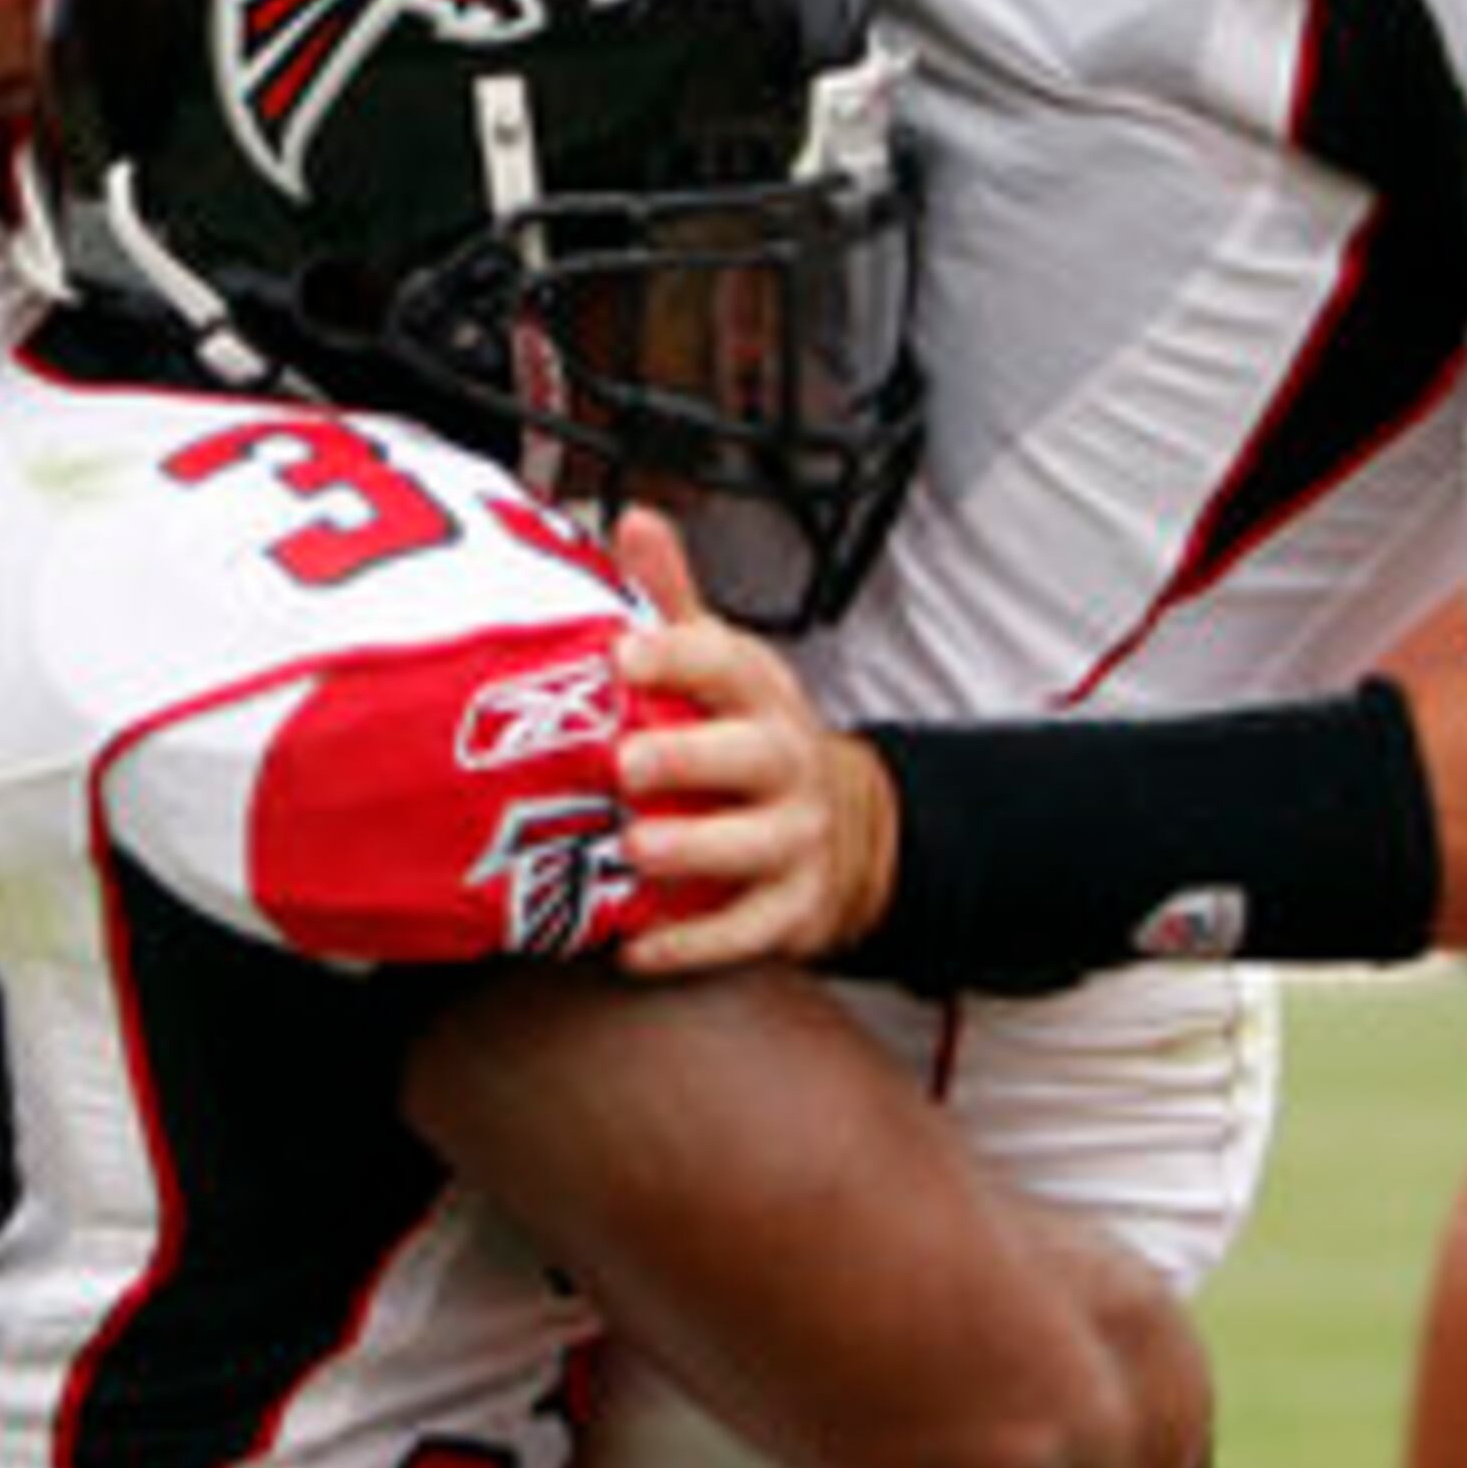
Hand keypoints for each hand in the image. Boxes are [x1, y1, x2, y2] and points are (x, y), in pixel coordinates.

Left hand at [606, 506, 893, 974]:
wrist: (845, 830)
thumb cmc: (748, 738)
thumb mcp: (722, 666)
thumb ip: (675, 602)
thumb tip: (632, 518)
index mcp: (761, 696)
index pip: (728, 664)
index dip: (678, 656)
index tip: (621, 655)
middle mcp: (787, 763)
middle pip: (753, 755)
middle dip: (691, 758)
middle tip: (625, 763)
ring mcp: (797, 838)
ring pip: (757, 846)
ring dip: (697, 848)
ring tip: (638, 849)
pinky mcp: (793, 910)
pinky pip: (747, 933)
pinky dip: (692, 946)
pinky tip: (635, 949)